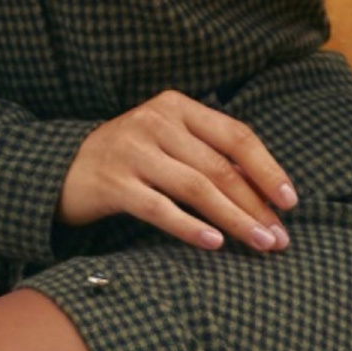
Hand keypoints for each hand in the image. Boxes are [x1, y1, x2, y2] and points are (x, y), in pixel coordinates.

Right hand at [59, 91, 297, 252]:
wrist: (62, 168)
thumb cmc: (130, 159)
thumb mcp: (168, 143)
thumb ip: (208, 156)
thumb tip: (263, 190)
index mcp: (176, 106)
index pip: (234, 135)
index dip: (266, 168)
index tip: (290, 201)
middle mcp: (155, 122)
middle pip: (219, 167)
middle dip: (255, 205)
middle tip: (280, 238)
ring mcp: (132, 151)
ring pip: (196, 187)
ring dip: (234, 219)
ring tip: (259, 244)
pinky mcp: (113, 183)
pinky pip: (159, 208)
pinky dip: (189, 226)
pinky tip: (214, 244)